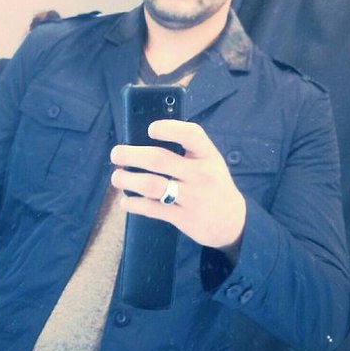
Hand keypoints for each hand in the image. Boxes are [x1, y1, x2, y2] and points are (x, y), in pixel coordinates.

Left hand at [110, 120, 245, 250]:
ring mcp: (193, 197)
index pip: (191, 135)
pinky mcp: (184, 218)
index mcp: (208, 155)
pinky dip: (135, 204)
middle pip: (160, 160)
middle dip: (132, 155)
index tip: (150, 129)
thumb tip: (144, 140)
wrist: (233, 222)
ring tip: (117, 177)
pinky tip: (125, 201)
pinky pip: (153, 209)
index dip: (169, 128)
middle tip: (116, 154)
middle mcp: (201, 174)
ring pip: (152, 185)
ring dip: (128, 180)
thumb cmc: (212, 183)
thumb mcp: (209, 162)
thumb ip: (186, 150)